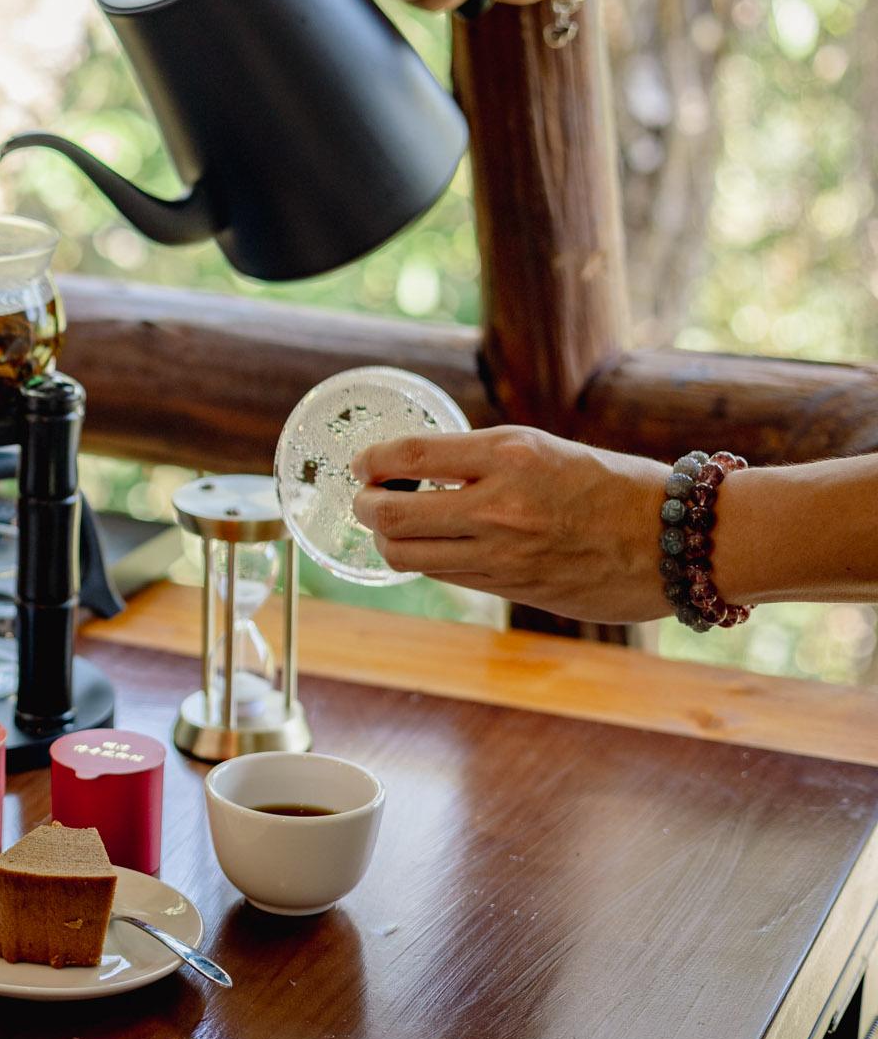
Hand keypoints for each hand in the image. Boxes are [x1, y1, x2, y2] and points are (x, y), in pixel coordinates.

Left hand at [351, 426, 670, 622]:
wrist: (677, 541)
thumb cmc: (612, 485)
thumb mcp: (544, 450)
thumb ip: (480, 460)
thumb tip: (414, 471)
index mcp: (510, 454)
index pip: (410, 455)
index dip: (371, 461)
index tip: (362, 463)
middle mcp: (499, 504)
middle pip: (390, 515)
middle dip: (365, 506)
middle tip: (366, 497)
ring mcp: (503, 553)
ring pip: (407, 556)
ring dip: (386, 541)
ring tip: (392, 526)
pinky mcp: (510, 588)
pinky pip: (444, 576)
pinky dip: (426, 560)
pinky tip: (432, 546)